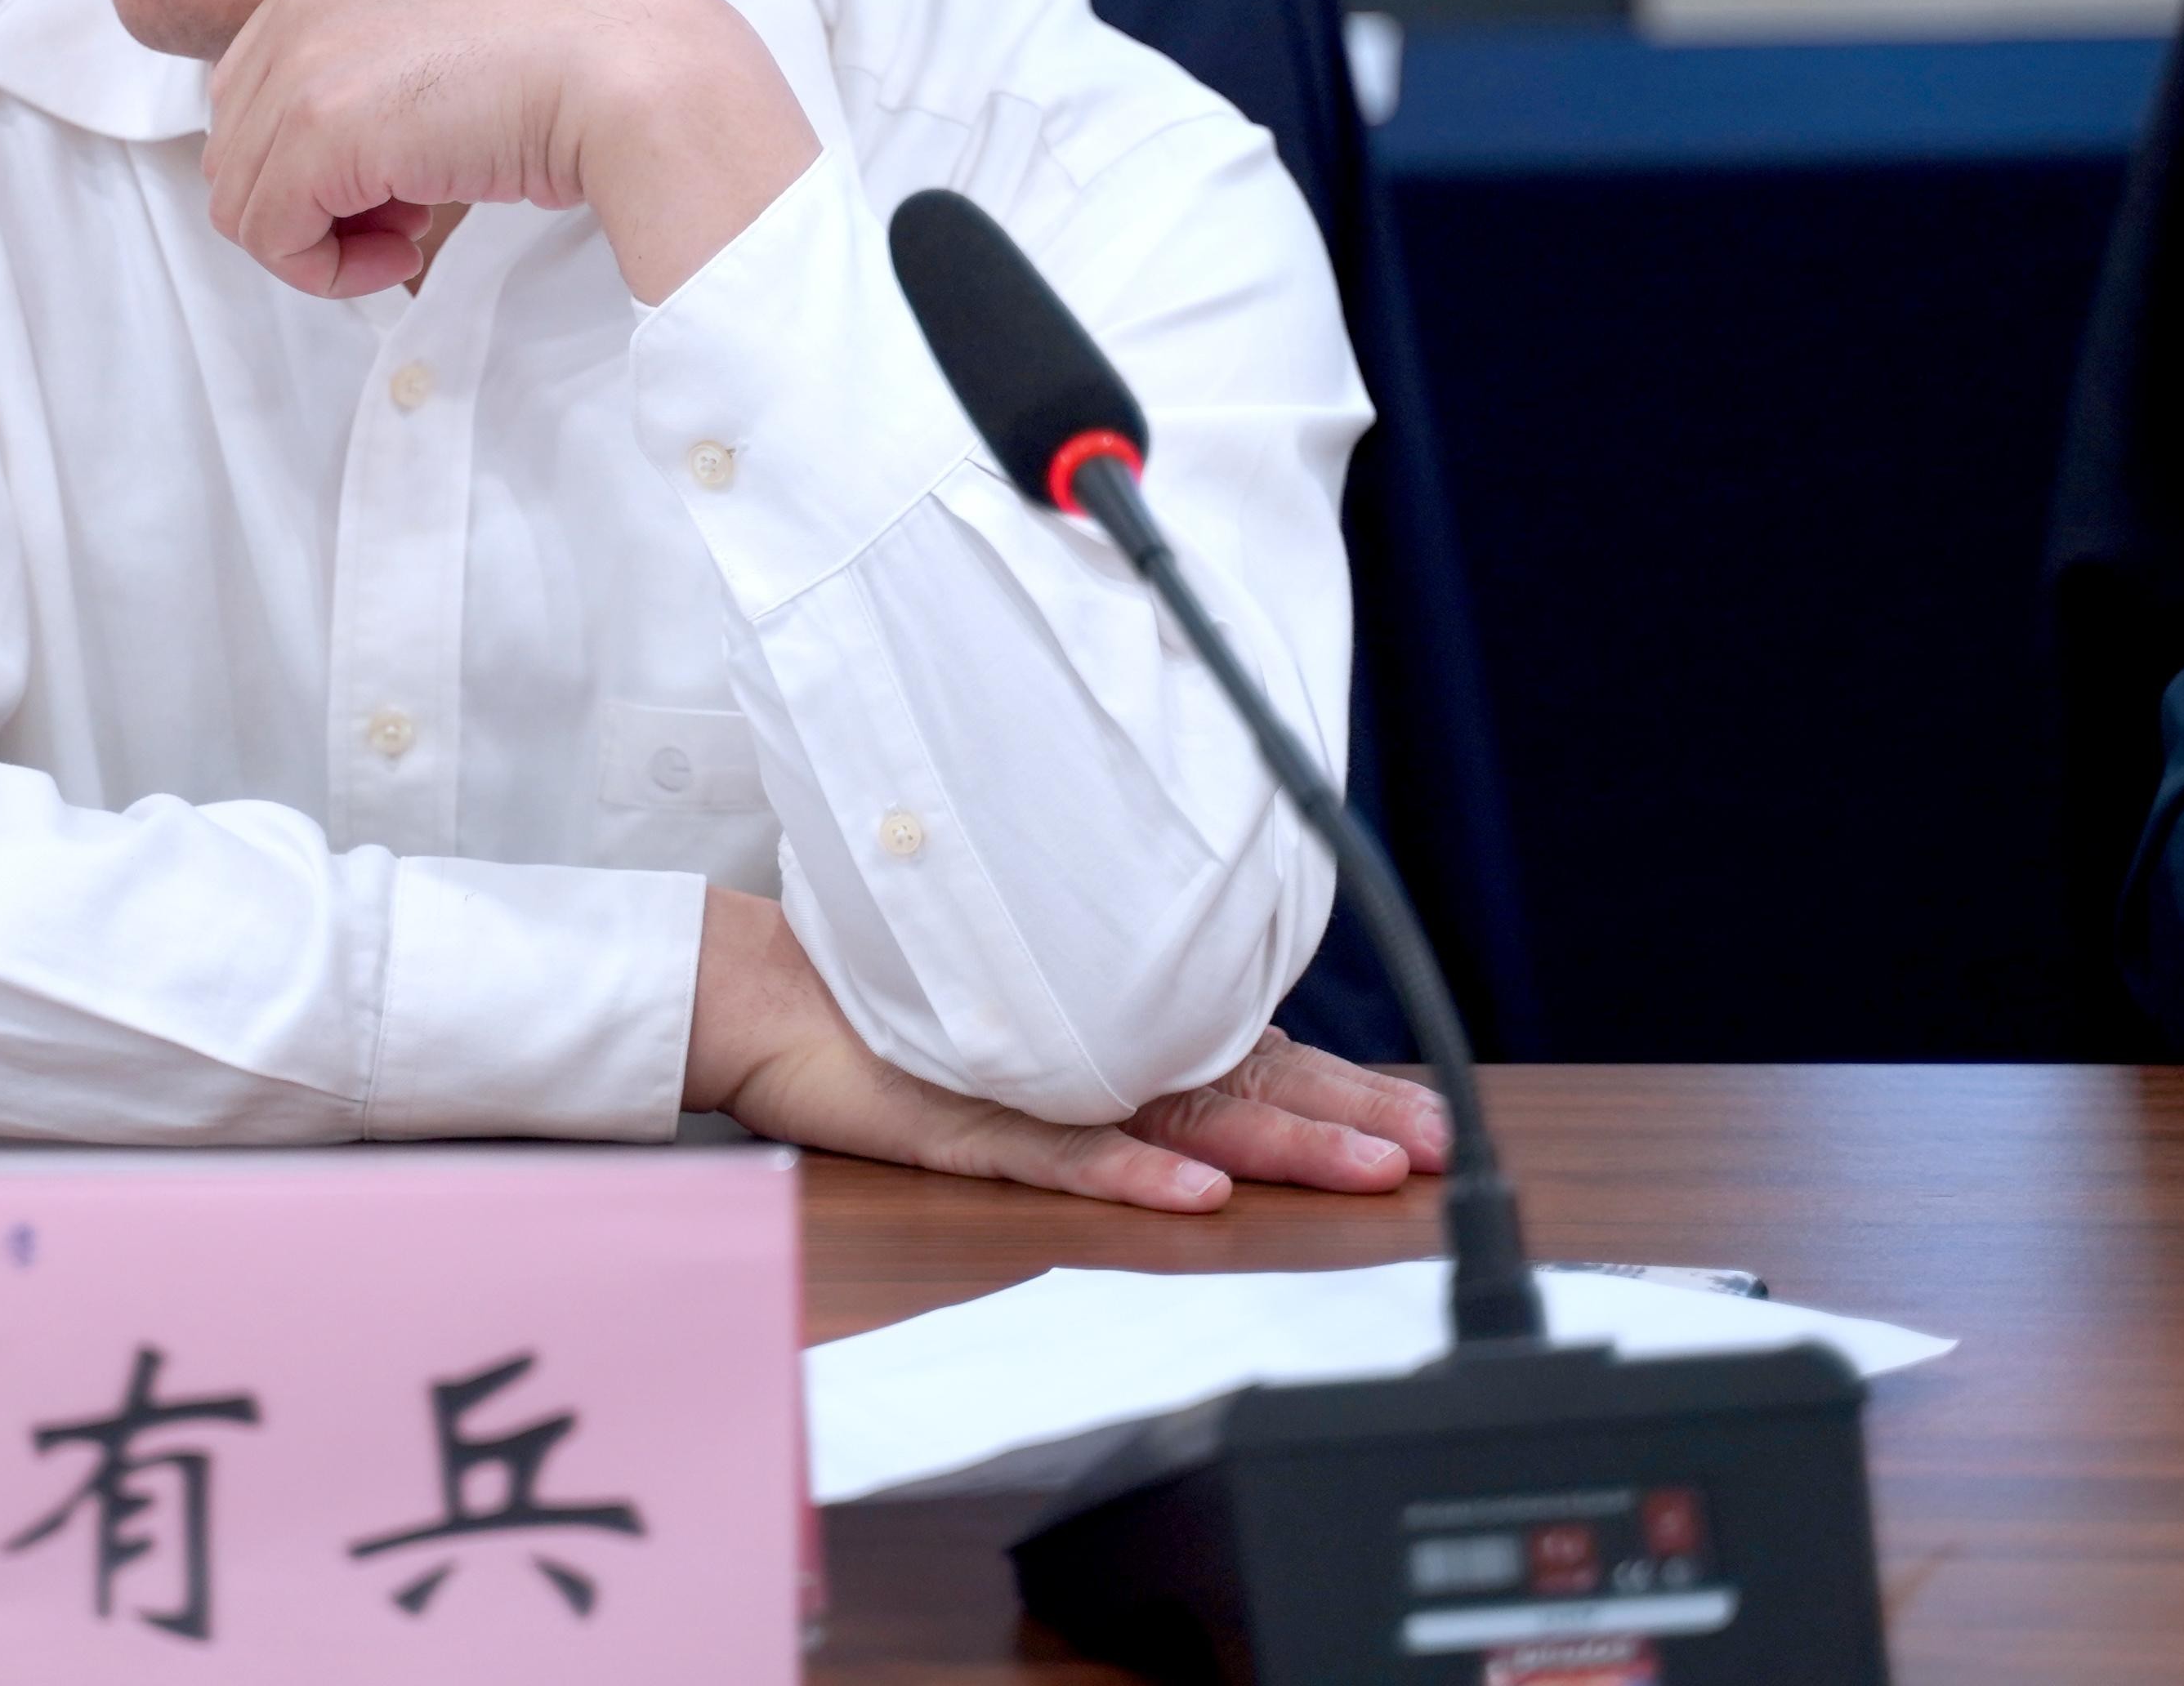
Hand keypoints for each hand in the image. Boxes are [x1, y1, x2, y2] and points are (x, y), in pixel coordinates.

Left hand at [200, 0, 818, 302]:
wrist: (635, 72)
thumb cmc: (571, 71)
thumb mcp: (444, 51)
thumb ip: (369, 85)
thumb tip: (311, 183)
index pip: (256, 86)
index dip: (307, 158)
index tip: (393, 186)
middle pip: (237, 139)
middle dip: (307, 200)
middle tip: (400, 222)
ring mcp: (307, 54)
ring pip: (241, 196)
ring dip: (318, 240)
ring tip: (403, 239)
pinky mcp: (319, 125)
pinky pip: (268, 234)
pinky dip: (323, 270)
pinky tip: (401, 255)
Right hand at [680, 888, 1439, 1209]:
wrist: (751, 988)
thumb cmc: (870, 1000)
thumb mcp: (1007, 1026)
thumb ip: (1097, 1046)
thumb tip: (1195, 1098)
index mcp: (1099, 1023)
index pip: (1243, 1055)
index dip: (1336, 1084)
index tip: (1423, 1114)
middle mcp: (1081, 1044)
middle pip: (1235, 1081)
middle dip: (1343, 1114)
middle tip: (1432, 1145)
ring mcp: (1026, 1078)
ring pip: (1174, 1112)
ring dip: (1274, 1141)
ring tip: (1358, 1168)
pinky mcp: (961, 1114)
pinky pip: (1059, 1150)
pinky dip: (1130, 1173)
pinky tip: (1197, 1196)